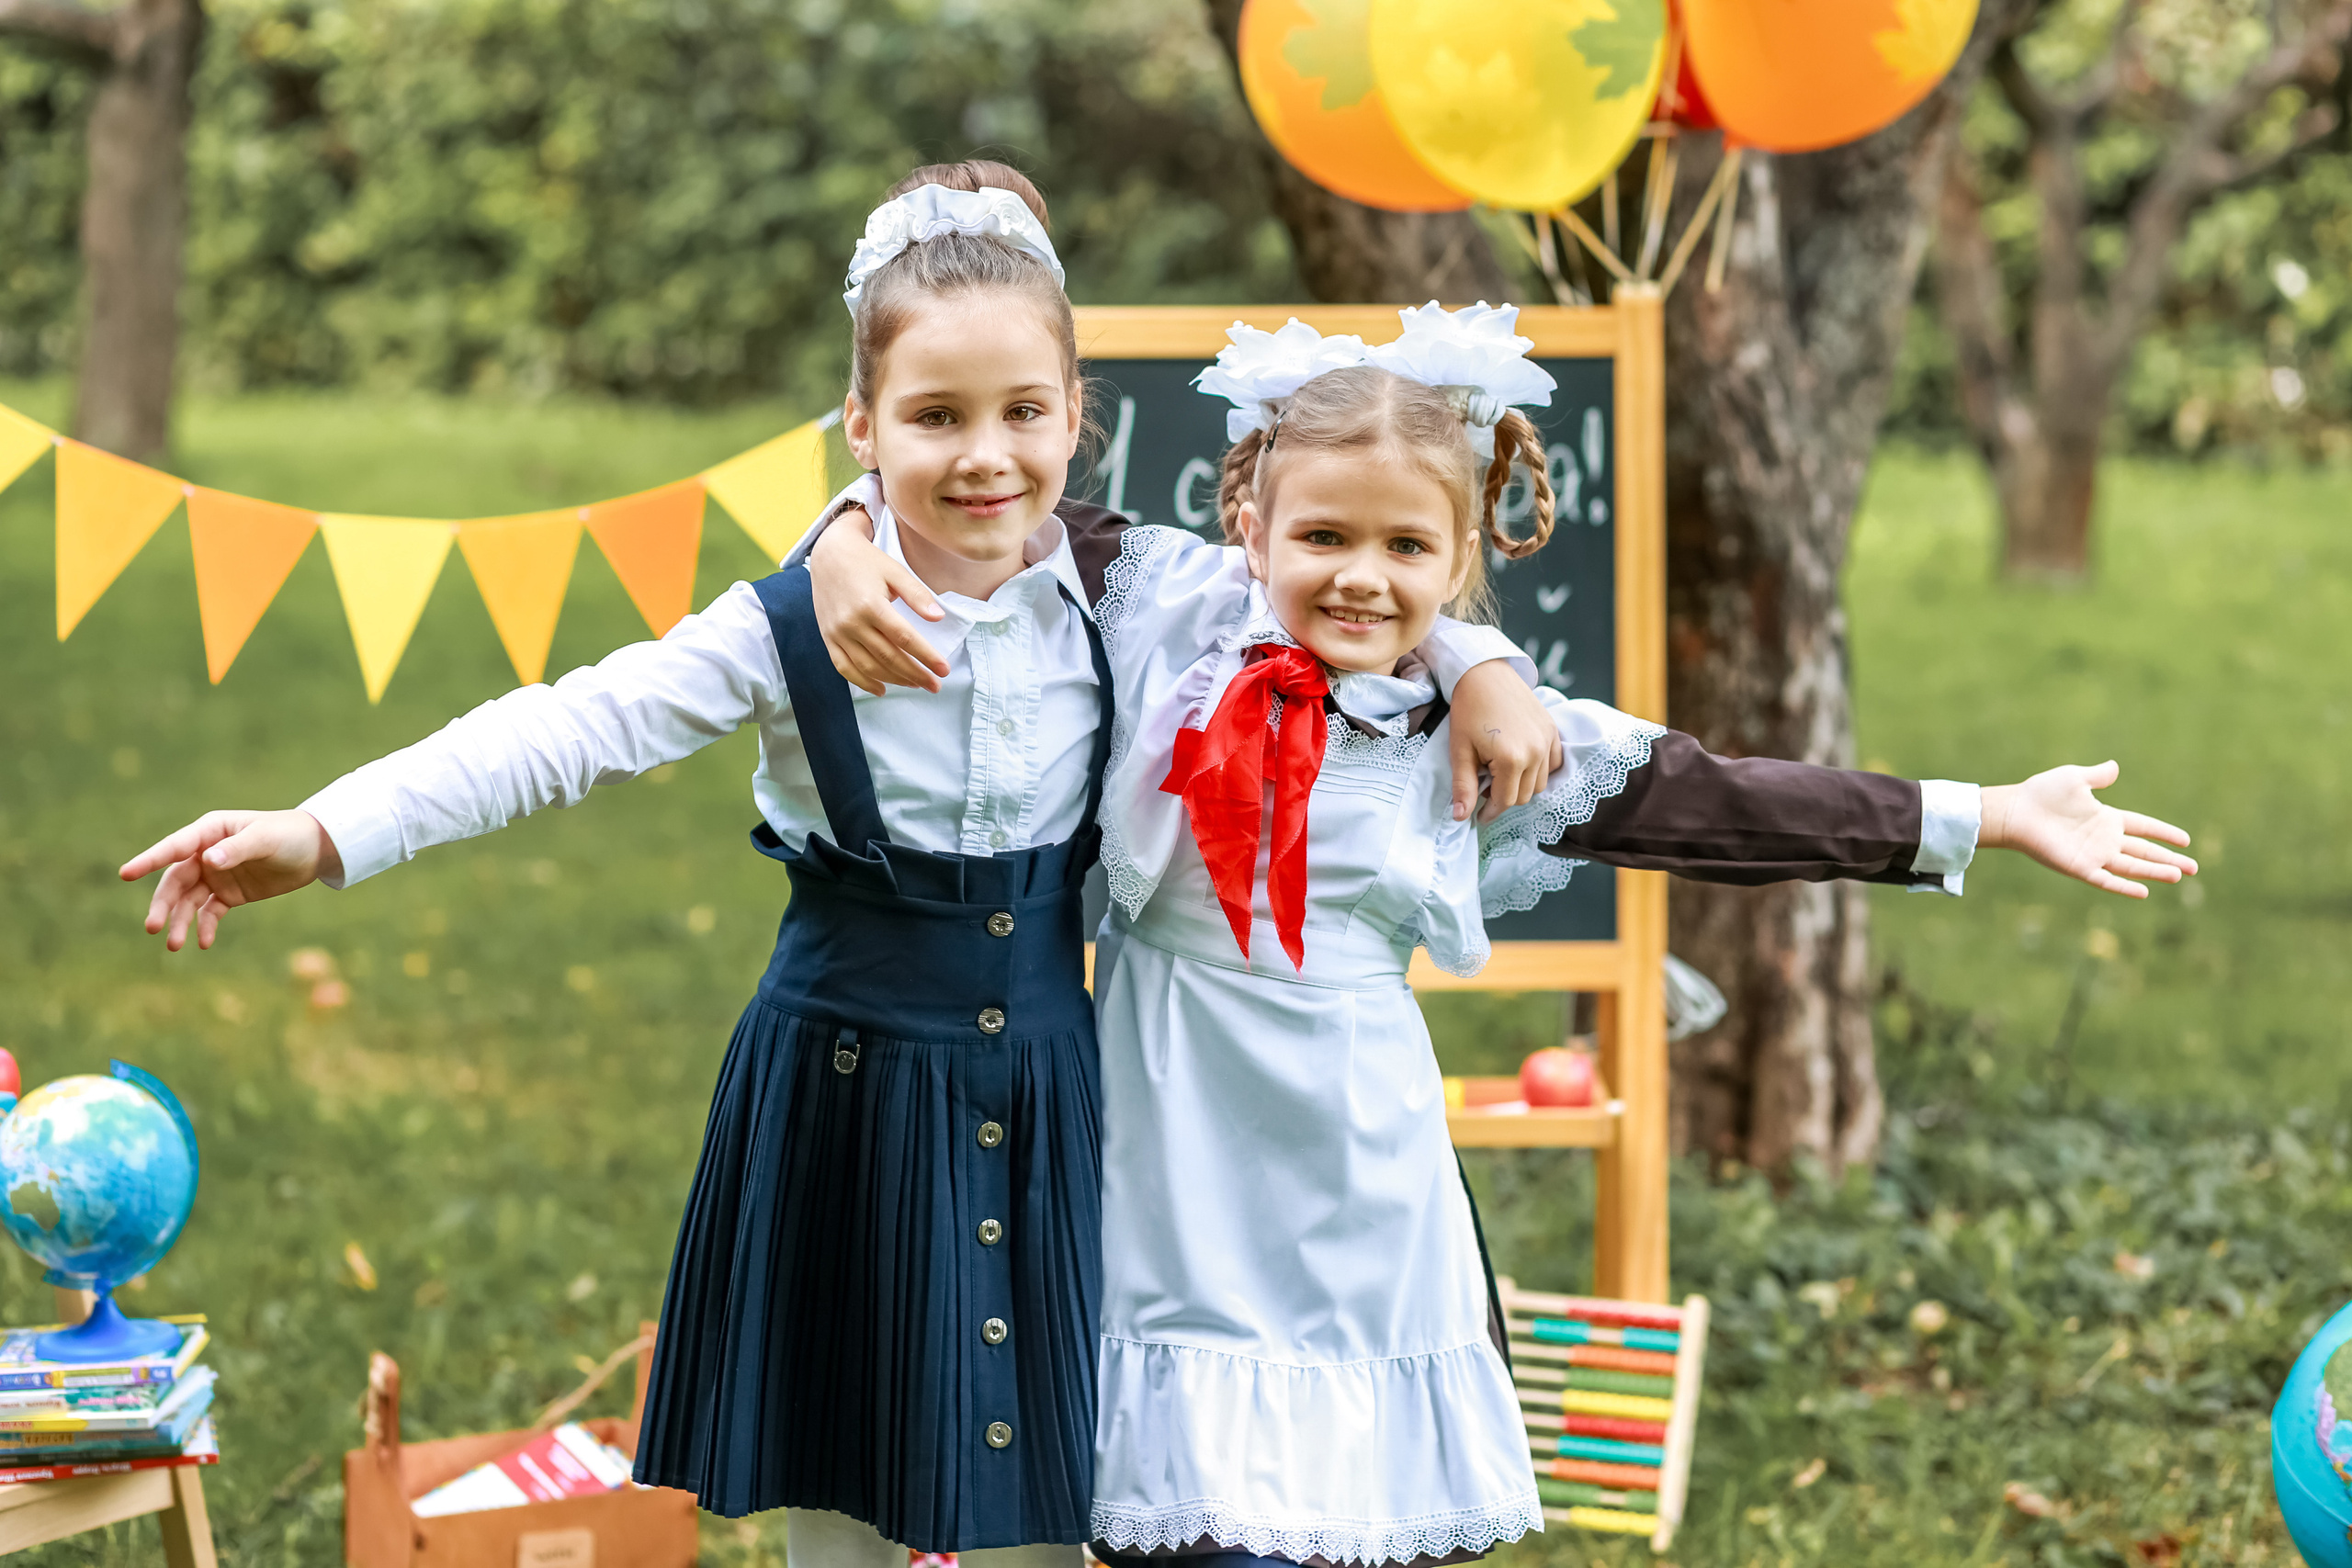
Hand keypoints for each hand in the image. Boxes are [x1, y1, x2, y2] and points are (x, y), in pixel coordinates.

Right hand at [119, 810, 342, 951]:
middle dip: (163, 904)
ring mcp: (216, 875)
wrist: (317, 849)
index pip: (174, 847)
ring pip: (188, 901)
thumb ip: (237, 849)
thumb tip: (208, 859)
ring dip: (180, 921)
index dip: (149, 860)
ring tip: (175, 945)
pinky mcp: (229, 894)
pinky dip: (205, 926)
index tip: (126, 873)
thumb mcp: (265, 839)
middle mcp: (206, 853)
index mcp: (210, 832)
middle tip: (153, 927)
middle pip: (175, 881)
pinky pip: (210, 912)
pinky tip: (205, 942)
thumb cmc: (290, 835)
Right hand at [810, 506, 949, 694]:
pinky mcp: (828, 638)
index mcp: (871, 605)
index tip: (944, 670)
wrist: (828, 553)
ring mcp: (837, 633)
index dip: (926, 657)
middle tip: (935, 686)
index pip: (905, 638)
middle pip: (888, 657)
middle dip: (915, 674)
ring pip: (868, 666)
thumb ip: (917, 594)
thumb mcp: (896, 571)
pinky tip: (881, 689)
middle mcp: (852, 622)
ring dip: (894, 680)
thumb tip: (938, 617)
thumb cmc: (866, 561)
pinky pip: (844, 667)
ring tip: (915, 684)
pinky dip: (863, 682)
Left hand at [1448, 662, 1564, 822]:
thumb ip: (1464, 786)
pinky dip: (1539, 770)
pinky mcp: (1552, 730)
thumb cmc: (1468, 710)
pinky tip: (1520, 762)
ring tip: (1500, 772)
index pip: (1505, 801)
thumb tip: (1461, 818)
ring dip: (1521, 785)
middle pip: (1524, 795)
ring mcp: (1548, 740)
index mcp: (1512, 759)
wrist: (1484, 674)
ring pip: (1540, 783)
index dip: (1489, 811)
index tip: (1478, 815)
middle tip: (1484, 786)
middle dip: (1503, 797)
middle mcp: (1536, 752)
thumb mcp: (1460, 751)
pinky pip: (1553, 764)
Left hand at [1978, 761, 2196, 897]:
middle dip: (2169, 859)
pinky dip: (2124, 886)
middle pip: (2144, 852)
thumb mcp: (2075, 779)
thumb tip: (2115, 766)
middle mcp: (2104, 839)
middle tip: (2195, 868)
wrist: (2015, 811)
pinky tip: (2144, 892)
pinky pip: (2107, 880)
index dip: (2164, 833)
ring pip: (2132, 867)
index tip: (2186, 841)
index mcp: (2106, 818)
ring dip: (2155, 872)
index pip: (2144, 827)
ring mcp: (2094, 855)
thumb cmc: (2042, 793)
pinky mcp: (2080, 867)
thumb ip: (2098, 776)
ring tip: (2179, 876)